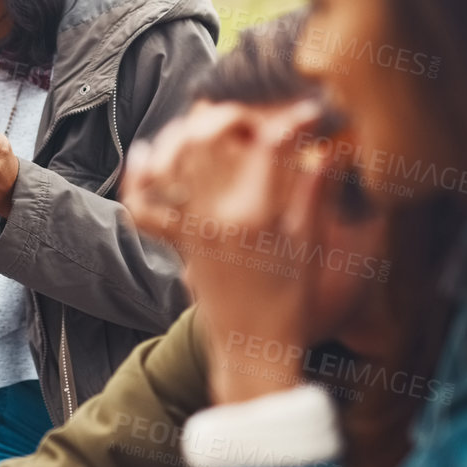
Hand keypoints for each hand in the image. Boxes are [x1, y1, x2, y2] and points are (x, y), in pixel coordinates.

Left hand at [121, 100, 385, 403]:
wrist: (254, 352)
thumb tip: (329, 150)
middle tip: (249, 119)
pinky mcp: (178, 241)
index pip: (268, 144)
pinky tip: (145, 154)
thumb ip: (315, 193)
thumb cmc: (292, 304)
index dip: (288, 120)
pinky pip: (144, 206)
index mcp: (261, 215)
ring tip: (208, 126)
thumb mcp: (310, 246)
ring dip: (184, 134)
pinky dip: (138, 179)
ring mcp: (192, 227)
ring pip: (172, 161)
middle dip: (228, 115)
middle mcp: (220, 215)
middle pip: (208, 139)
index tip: (305, 114)